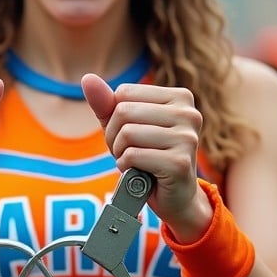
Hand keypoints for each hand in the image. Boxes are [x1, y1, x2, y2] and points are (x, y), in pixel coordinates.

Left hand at [81, 74, 205, 229]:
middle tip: (128, 152)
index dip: (114, 117)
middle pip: (124, 112)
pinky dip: (126, 167)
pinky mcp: (180, 163)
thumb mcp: (125, 126)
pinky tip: (138, 174)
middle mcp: (189, 113)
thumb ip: (107, 103)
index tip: (128, 135)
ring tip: (134, 162)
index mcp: (180, 97)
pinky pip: (133, 155)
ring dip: (120, 153)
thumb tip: (88, 78)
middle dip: (114, 136)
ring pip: (127, 133)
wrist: (175, 197)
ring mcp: (187, 138)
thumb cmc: (149, 156)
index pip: (124, 93)